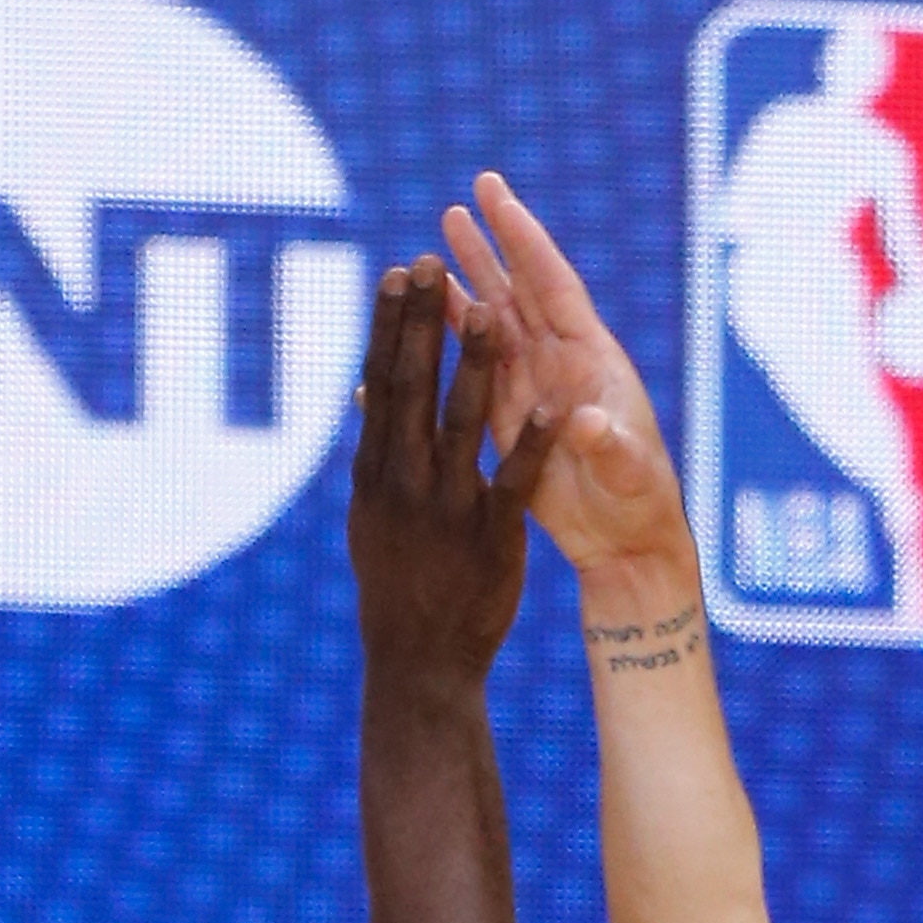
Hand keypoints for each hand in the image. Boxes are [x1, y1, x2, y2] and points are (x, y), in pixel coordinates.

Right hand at [347, 256, 555, 688]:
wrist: (418, 662)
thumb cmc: (397, 583)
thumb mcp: (372, 517)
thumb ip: (378, 454)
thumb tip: (365, 397)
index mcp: (373, 469)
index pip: (381, 381)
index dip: (388, 325)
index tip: (396, 273)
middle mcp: (401, 480)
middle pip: (411, 385)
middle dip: (421, 321)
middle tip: (429, 260)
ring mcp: (445, 506)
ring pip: (462, 421)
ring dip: (476, 365)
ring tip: (489, 310)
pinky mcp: (490, 535)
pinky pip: (515, 481)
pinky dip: (537, 443)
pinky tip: (558, 406)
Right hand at [442, 172, 691, 593]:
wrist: (625, 542)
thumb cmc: (640, 501)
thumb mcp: (630, 471)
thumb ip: (607, 443)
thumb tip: (583, 423)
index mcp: (590, 358)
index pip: (551, 283)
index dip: (522, 238)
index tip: (494, 193)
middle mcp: (558, 363)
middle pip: (515, 293)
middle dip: (487, 248)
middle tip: (457, 204)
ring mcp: (531, 389)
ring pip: (486, 329)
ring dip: (458, 292)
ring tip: (425, 259)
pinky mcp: (509, 422)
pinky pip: (470, 376)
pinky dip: (445, 351)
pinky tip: (417, 333)